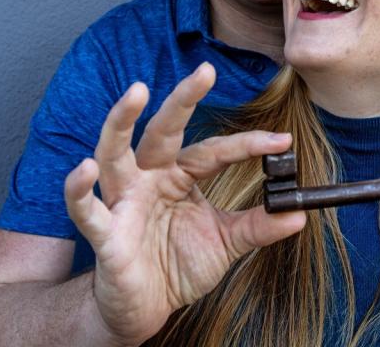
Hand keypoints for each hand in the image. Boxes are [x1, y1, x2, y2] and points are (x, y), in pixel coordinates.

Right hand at [64, 63, 305, 345]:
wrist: (146, 308)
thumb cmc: (178, 266)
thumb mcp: (226, 243)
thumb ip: (258, 226)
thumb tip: (300, 214)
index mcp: (178, 176)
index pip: (213, 151)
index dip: (247, 145)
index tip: (283, 142)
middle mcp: (148, 178)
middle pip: (162, 130)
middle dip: (182, 99)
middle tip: (206, 71)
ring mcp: (124, 201)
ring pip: (114, 152)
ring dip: (121, 121)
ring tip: (135, 93)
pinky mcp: (104, 230)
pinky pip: (85, 207)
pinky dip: (79, 187)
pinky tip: (85, 168)